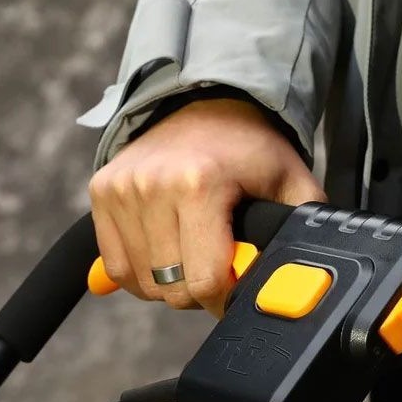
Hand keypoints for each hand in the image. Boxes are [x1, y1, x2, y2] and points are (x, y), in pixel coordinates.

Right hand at [89, 98, 324, 315]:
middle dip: (200, 292)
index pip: (203, 280)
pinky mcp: (102, 192)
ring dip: (170, 283)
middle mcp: (152, 185)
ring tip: (195, 257)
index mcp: (200, 184)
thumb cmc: (253, 150)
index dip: (225, 299)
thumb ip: (299, 232)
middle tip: (220, 270)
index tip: (238, 290)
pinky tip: (168, 256)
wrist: (209, 103)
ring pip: (141, 282)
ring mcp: (122, 188)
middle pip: (171, 287)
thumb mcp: (294, 186)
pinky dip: (141, 274)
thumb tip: (300, 282)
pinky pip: (116, 265)